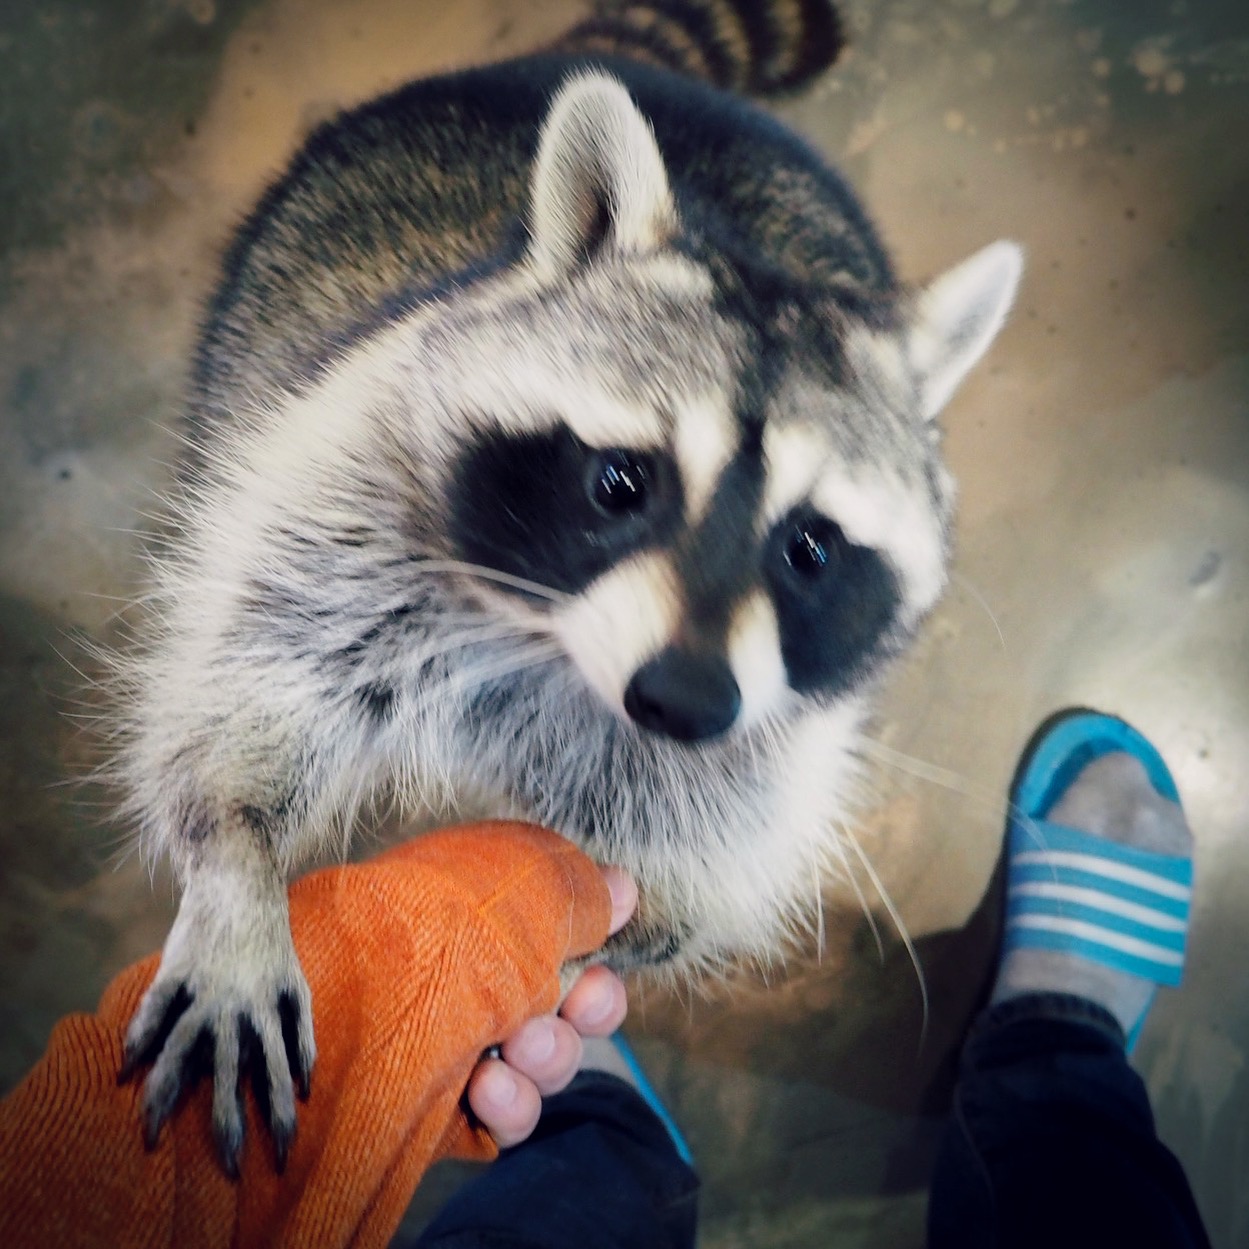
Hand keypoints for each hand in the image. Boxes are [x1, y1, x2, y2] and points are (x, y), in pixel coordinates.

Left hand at [466, 866, 636, 1147]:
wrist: (346, 1002)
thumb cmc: (443, 927)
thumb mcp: (527, 886)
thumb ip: (584, 891)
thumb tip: (624, 887)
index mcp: (493, 915)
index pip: (567, 929)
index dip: (599, 937)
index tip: (608, 930)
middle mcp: (482, 974)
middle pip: (575, 1000)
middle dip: (591, 1001)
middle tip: (573, 998)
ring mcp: (464, 1042)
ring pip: (548, 1061)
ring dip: (549, 1053)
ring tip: (515, 1044)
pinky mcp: (446, 1107)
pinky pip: (508, 1117)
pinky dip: (511, 1104)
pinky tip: (485, 1087)